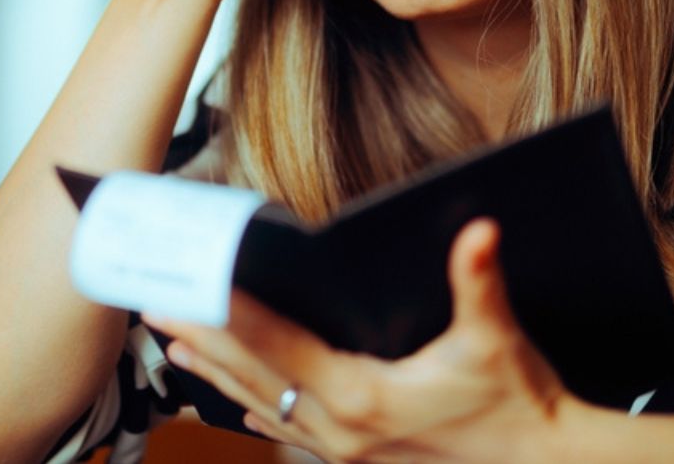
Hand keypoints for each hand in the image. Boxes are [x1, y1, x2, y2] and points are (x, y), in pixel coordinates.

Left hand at [142, 219, 584, 462]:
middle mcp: (340, 428)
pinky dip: (253, 407)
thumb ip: (480, 283)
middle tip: (153, 301)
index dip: (228, 311)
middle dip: (200, 337)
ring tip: (172, 344)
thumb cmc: (519, 404)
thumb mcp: (497, 341)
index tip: (187, 284)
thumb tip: (479, 232)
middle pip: (252, 374)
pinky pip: (286, 430)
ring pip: (261, 404)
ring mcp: (343, 450)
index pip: (276, 343)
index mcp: (363, 395)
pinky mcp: (354, 457)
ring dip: (215, 373)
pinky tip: (233, 400)